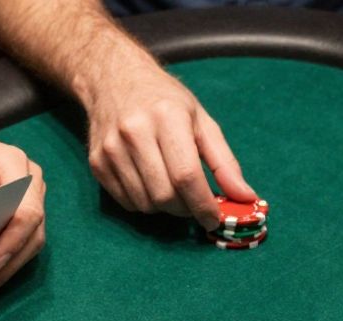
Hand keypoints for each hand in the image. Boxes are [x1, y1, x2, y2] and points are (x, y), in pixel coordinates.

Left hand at [0, 109, 47, 294]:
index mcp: (11, 162)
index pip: (25, 209)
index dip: (13, 241)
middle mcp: (30, 176)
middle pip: (34, 226)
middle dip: (14, 257)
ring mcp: (33, 191)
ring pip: (34, 235)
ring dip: (14, 261)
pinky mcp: (26, 205)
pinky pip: (26, 235)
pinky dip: (12, 254)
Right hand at [84, 61, 253, 229]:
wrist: (113, 79)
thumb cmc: (164, 101)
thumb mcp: (201, 121)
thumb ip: (225, 162)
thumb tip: (245, 197)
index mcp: (167, 117)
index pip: (186, 176)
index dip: (203, 205)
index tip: (214, 219)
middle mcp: (135, 132)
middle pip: (165, 195)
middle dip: (186, 209)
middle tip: (194, 202)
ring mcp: (111, 149)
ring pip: (145, 204)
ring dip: (165, 208)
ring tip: (172, 188)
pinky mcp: (97, 162)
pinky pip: (127, 202)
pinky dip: (145, 203)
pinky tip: (151, 183)